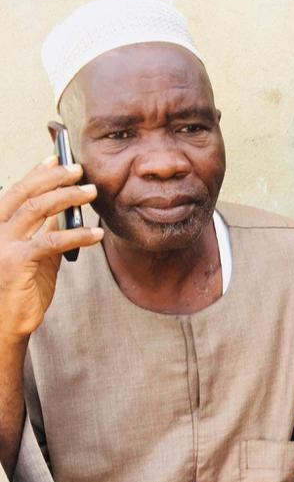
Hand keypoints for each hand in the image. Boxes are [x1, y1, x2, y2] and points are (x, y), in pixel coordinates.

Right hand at [0, 157, 101, 342]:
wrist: (7, 323)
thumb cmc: (22, 289)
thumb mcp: (36, 255)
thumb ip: (46, 232)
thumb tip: (66, 210)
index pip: (17, 191)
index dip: (37, 173)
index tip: (57, 158)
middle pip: (26, 193)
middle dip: (55, 178)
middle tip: (80, 171)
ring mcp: (4, 245)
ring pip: (37, 209)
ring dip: (68, 197)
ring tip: (91, 193)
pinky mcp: (17, 262)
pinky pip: (51, 241)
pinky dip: (77, 234)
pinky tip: (96, 234)